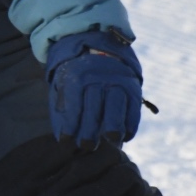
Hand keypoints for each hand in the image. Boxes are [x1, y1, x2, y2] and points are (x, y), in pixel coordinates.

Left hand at [45, 30, 143, 149]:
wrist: (99, 49)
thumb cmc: (76, 76)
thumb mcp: (63, 84)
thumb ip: (62, 109)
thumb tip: (62, 138)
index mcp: (77, 76)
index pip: (73, 104)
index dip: (70, 124)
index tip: (65, 141)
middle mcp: (98, 77)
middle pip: (94, 108)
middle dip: (90, 130)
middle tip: (87, 146)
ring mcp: (117, 80)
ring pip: (116, 106)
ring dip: (114, 127)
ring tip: (110, 142)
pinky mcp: (132, 86)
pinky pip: (133, 107)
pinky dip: (131, 124)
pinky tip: (125, 136)